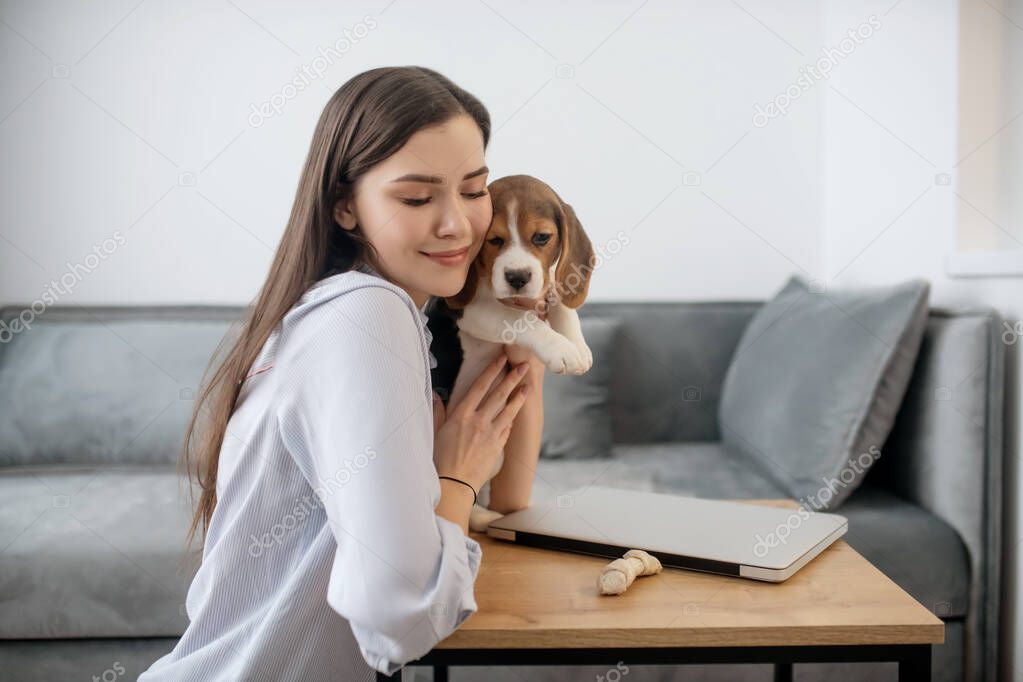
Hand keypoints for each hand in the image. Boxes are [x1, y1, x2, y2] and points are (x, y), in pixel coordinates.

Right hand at [433, 353, 530, 490]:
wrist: (453, 483)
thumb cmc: (440, 458)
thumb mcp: (435, 431)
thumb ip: (438, 411)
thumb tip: (435, 395)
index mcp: (462, 414)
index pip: (480, 386)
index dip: (492, 370)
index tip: (502, 359)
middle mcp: (479, 421)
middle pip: (499, 395)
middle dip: (513, 378)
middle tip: (525, 366)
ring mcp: (490, 434)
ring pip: (509, 411)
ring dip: (519, 397)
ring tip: (528, 387)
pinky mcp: (497, 447)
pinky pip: (506, 429)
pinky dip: (510, 420)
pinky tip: (515, 414)